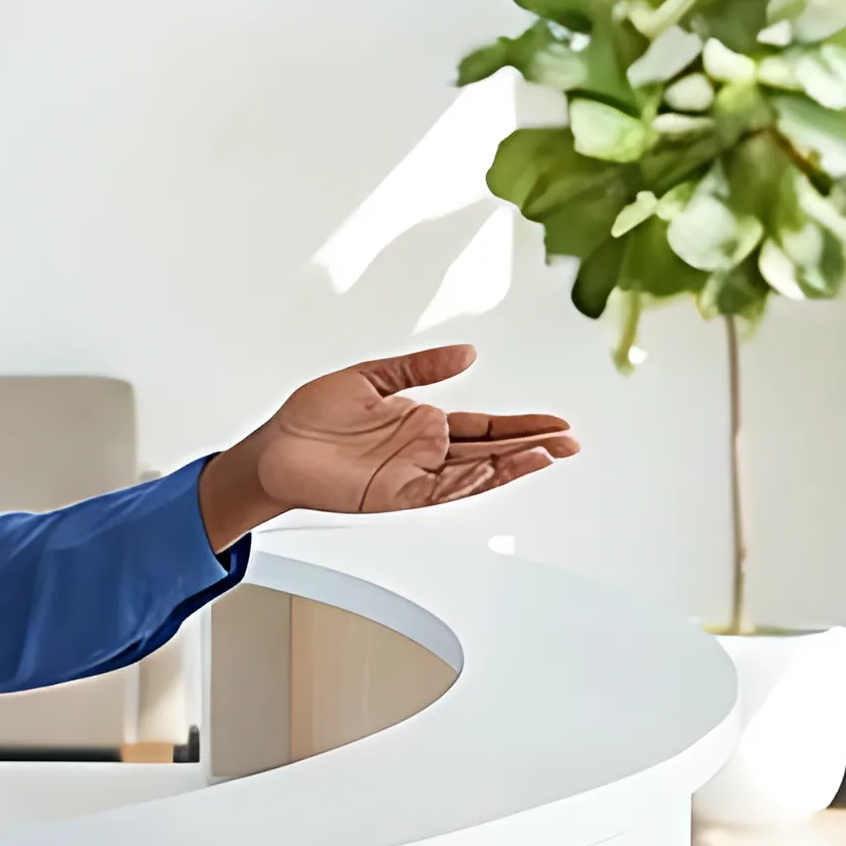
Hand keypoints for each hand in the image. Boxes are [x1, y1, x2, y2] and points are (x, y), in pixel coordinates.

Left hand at [196, 346, 578, 547]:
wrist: (274, 448)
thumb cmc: (312, 416)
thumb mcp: (372, 376)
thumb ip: (420, 366)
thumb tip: (467, 353)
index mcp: (422, 422)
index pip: (484, 424)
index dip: (520, 424)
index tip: (556, 422)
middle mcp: (424, 451)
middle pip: (490, 449)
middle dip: (531, 445)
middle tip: (570, 442)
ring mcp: (413, 474)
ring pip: (475, 472)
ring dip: (511, 465)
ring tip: (548, 455)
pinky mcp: (394, 492)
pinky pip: (441, 489)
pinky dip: (470, 481)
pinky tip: (496, 470)